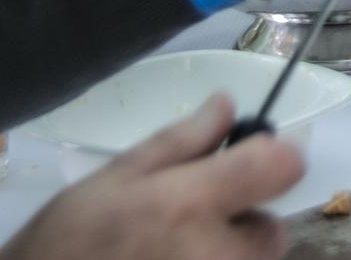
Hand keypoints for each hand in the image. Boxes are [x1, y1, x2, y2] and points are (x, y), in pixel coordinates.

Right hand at [0, 95, 302, 259]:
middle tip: (186, 224)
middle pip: (270, 230)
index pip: (282, 167)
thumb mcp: (116, 176)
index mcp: (190, 204)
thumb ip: (181, 140)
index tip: (253, 160)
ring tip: (170, 251)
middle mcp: (213, 253)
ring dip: (226, 254)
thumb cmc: (67, 238)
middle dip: (240, 222)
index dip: (275, 157)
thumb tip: (228, 104)